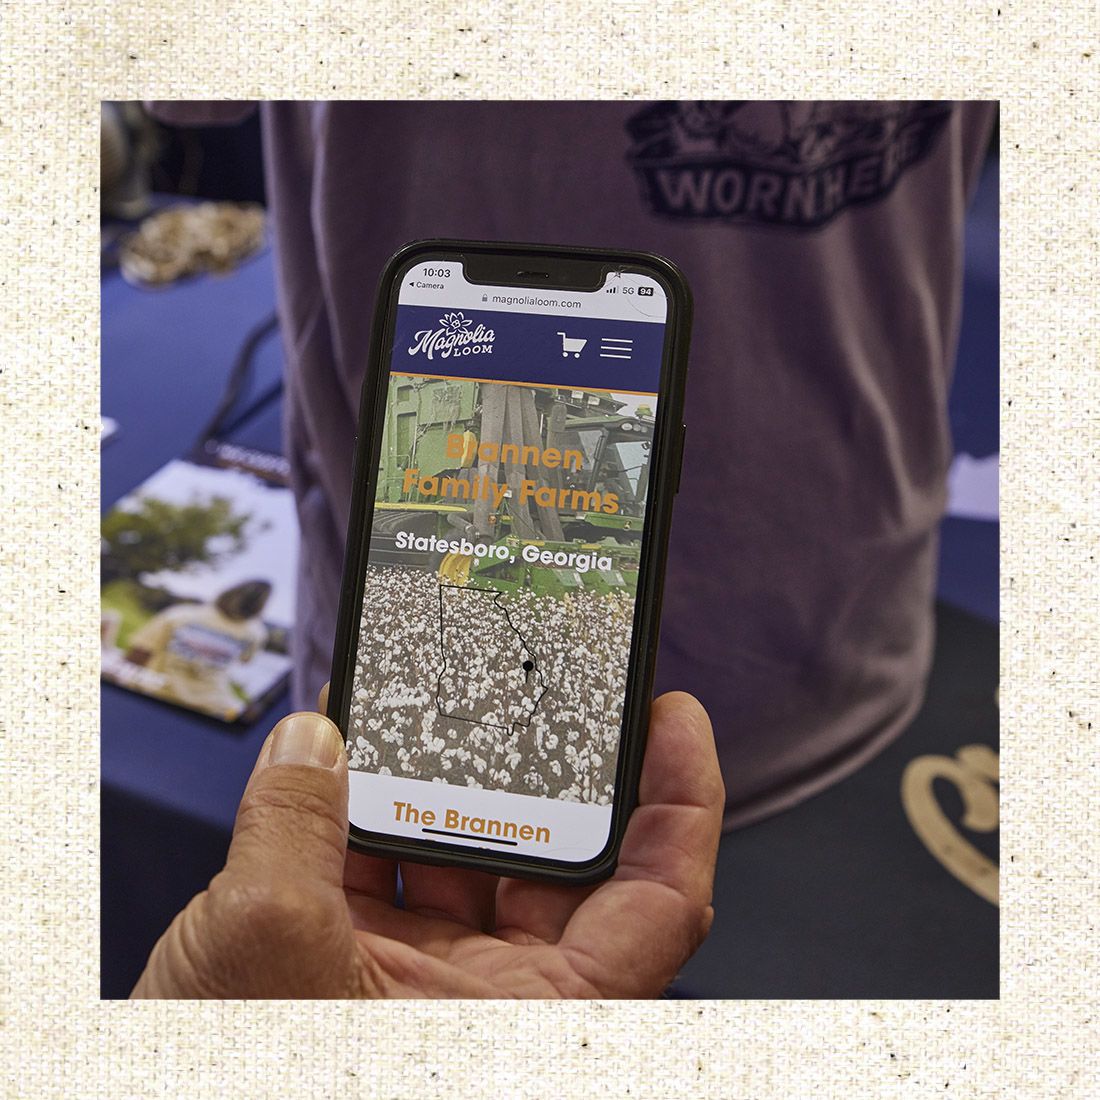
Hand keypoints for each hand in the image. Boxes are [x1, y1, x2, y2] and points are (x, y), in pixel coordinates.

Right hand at [132, 691, 723, 997]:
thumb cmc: (234, 1090)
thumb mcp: (269, 952)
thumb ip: (297, 829)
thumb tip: (314, 742)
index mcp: (531, 1022)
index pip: (661, 903)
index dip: (683, 803)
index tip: (670, 716)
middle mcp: (495, 1003)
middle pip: (556, 861)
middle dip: (538, 768)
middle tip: (532, 686)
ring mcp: (427, 987)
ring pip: (461, 858)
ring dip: (436, 783)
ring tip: (424, 707)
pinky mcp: (362, 973)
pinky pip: (387, 873)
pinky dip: (365, 815)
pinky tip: (340, 758)